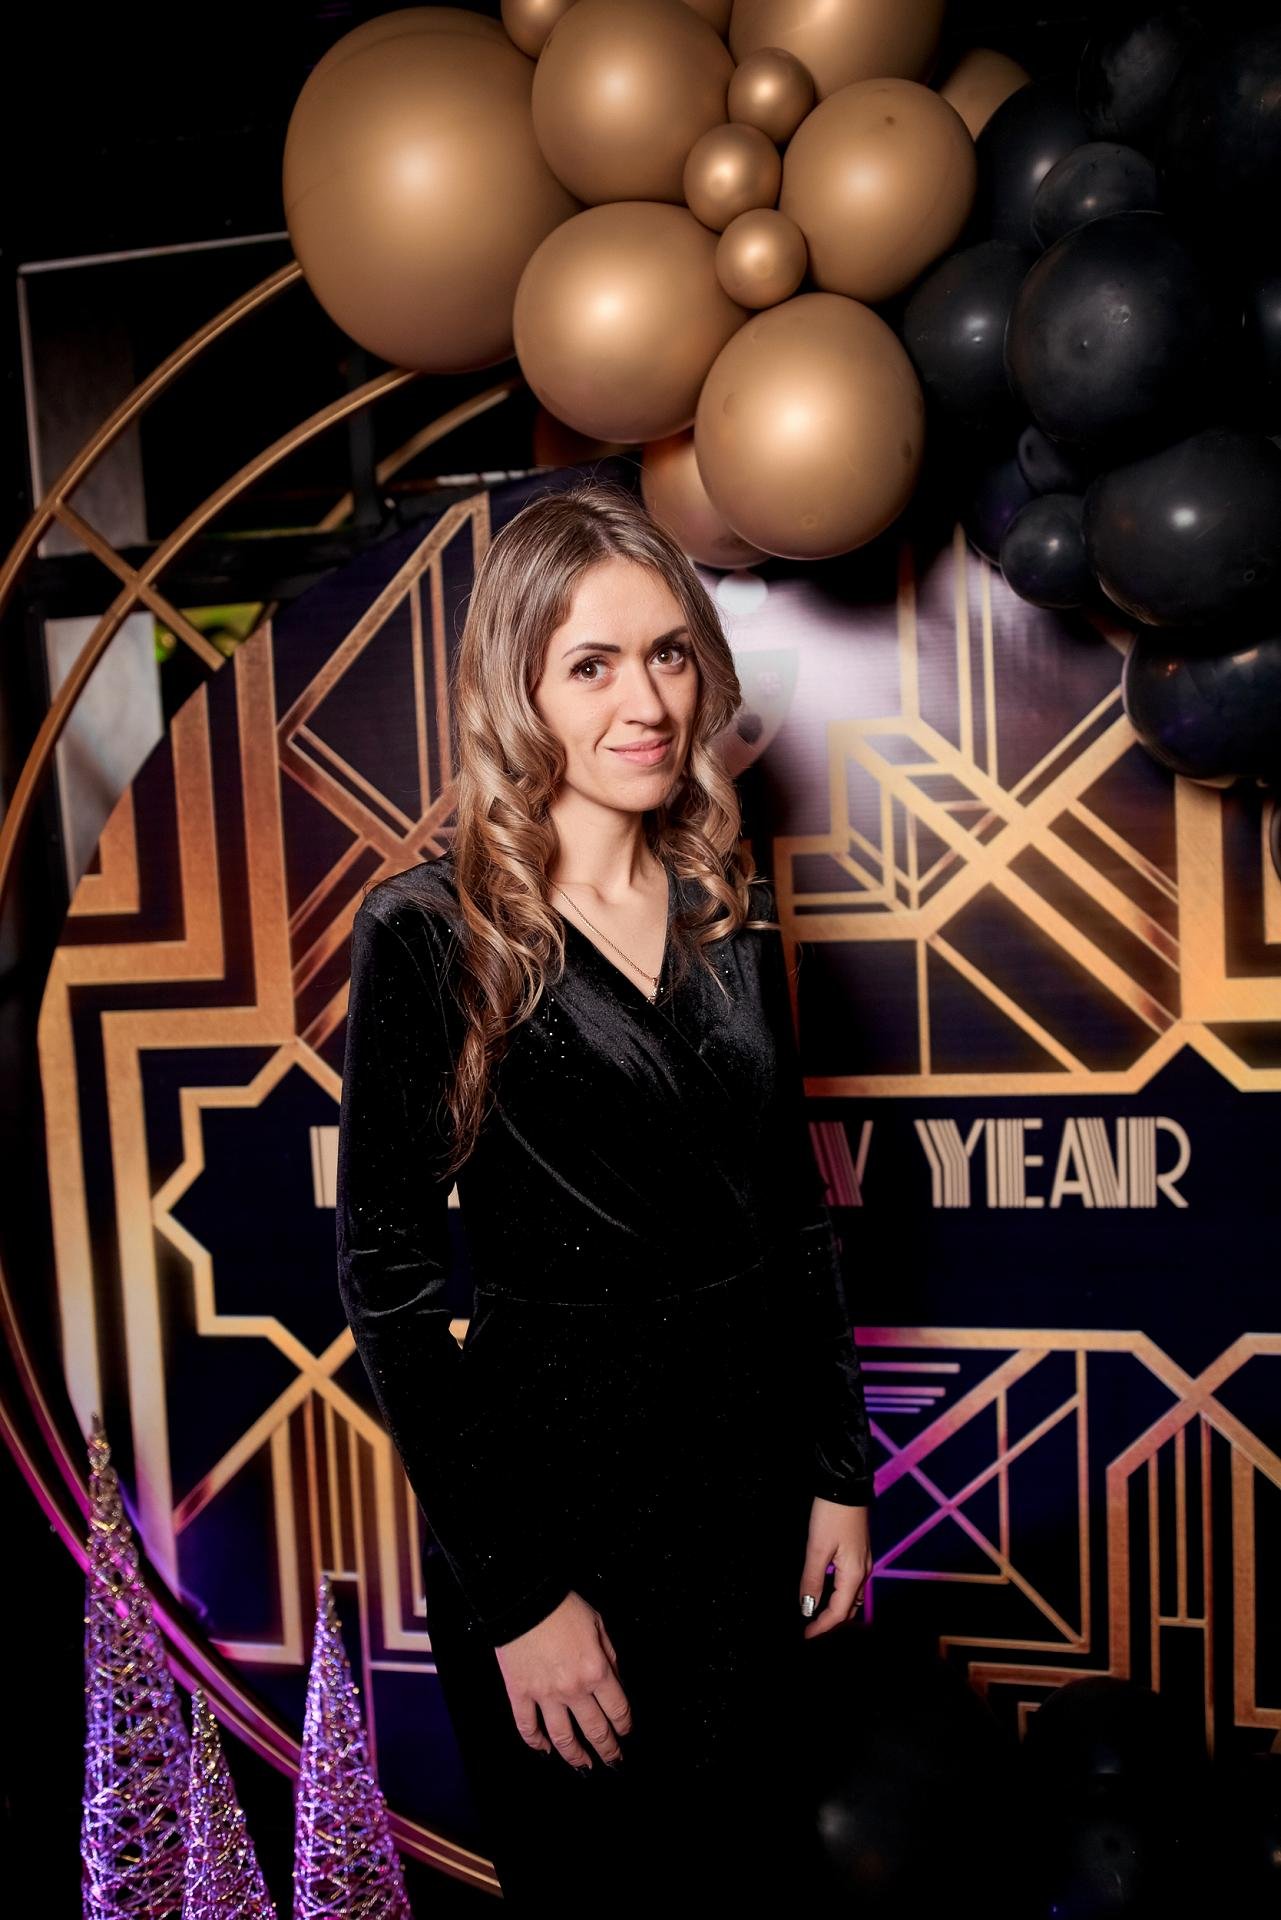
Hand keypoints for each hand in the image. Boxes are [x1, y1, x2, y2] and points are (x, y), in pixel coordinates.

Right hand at [494, 1589, 631, 1771]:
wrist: (522, 1598)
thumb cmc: (561, 1607)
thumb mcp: (598, 1624)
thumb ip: (609, 1655)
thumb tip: (615, 1680)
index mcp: (596, 1670)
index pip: (618, 1710)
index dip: (624, 1726)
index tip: (625, 1732)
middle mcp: (573, 1689)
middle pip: (595, 1730)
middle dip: (608, 1749)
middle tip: (613, 1760)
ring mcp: (544, 1695)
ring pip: (563, 1738)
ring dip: (576, 1756)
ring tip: (584, 1766)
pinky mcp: (519, 1693)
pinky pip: (527, 1727)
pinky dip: (536, 1742)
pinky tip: (544, 1749)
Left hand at [798, 1497, 872, 1638]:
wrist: (846, 1485)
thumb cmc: (831, 1515)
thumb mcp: (817, 1548)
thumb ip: (812, 1580)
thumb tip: (807, 1607)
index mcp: (854, 1574)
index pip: (839, 1612)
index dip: (822, 1626)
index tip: (805, 1636)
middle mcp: (863, 1571)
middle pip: (849, 1608)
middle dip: (831, 1622)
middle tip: (811, 1630)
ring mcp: (863, 1561)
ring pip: (851, 1596)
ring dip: (836, 1609)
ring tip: (816, 1615)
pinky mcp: (859, 1552)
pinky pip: (851, 1583)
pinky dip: (839, 1594)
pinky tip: (826, 1590)